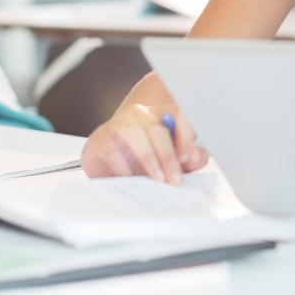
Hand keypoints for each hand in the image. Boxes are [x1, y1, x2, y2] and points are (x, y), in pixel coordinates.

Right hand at [81, 102, 207, 183]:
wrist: (107, 166)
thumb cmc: (142, 162)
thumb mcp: (171, 162)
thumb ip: (189, 159)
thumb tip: (193, 155)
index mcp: (161, 115)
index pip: (178, 114)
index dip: (185, 134)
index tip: (187, 157)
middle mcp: (140, 114)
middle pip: (158, 128)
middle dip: (169, 157)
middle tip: (175, 180)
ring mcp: (119, 123)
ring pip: (136, 135)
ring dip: (149, 159)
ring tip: (158, 180)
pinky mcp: (101, 139)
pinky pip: (114, 151)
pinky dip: (124, 168)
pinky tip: (131, 179)